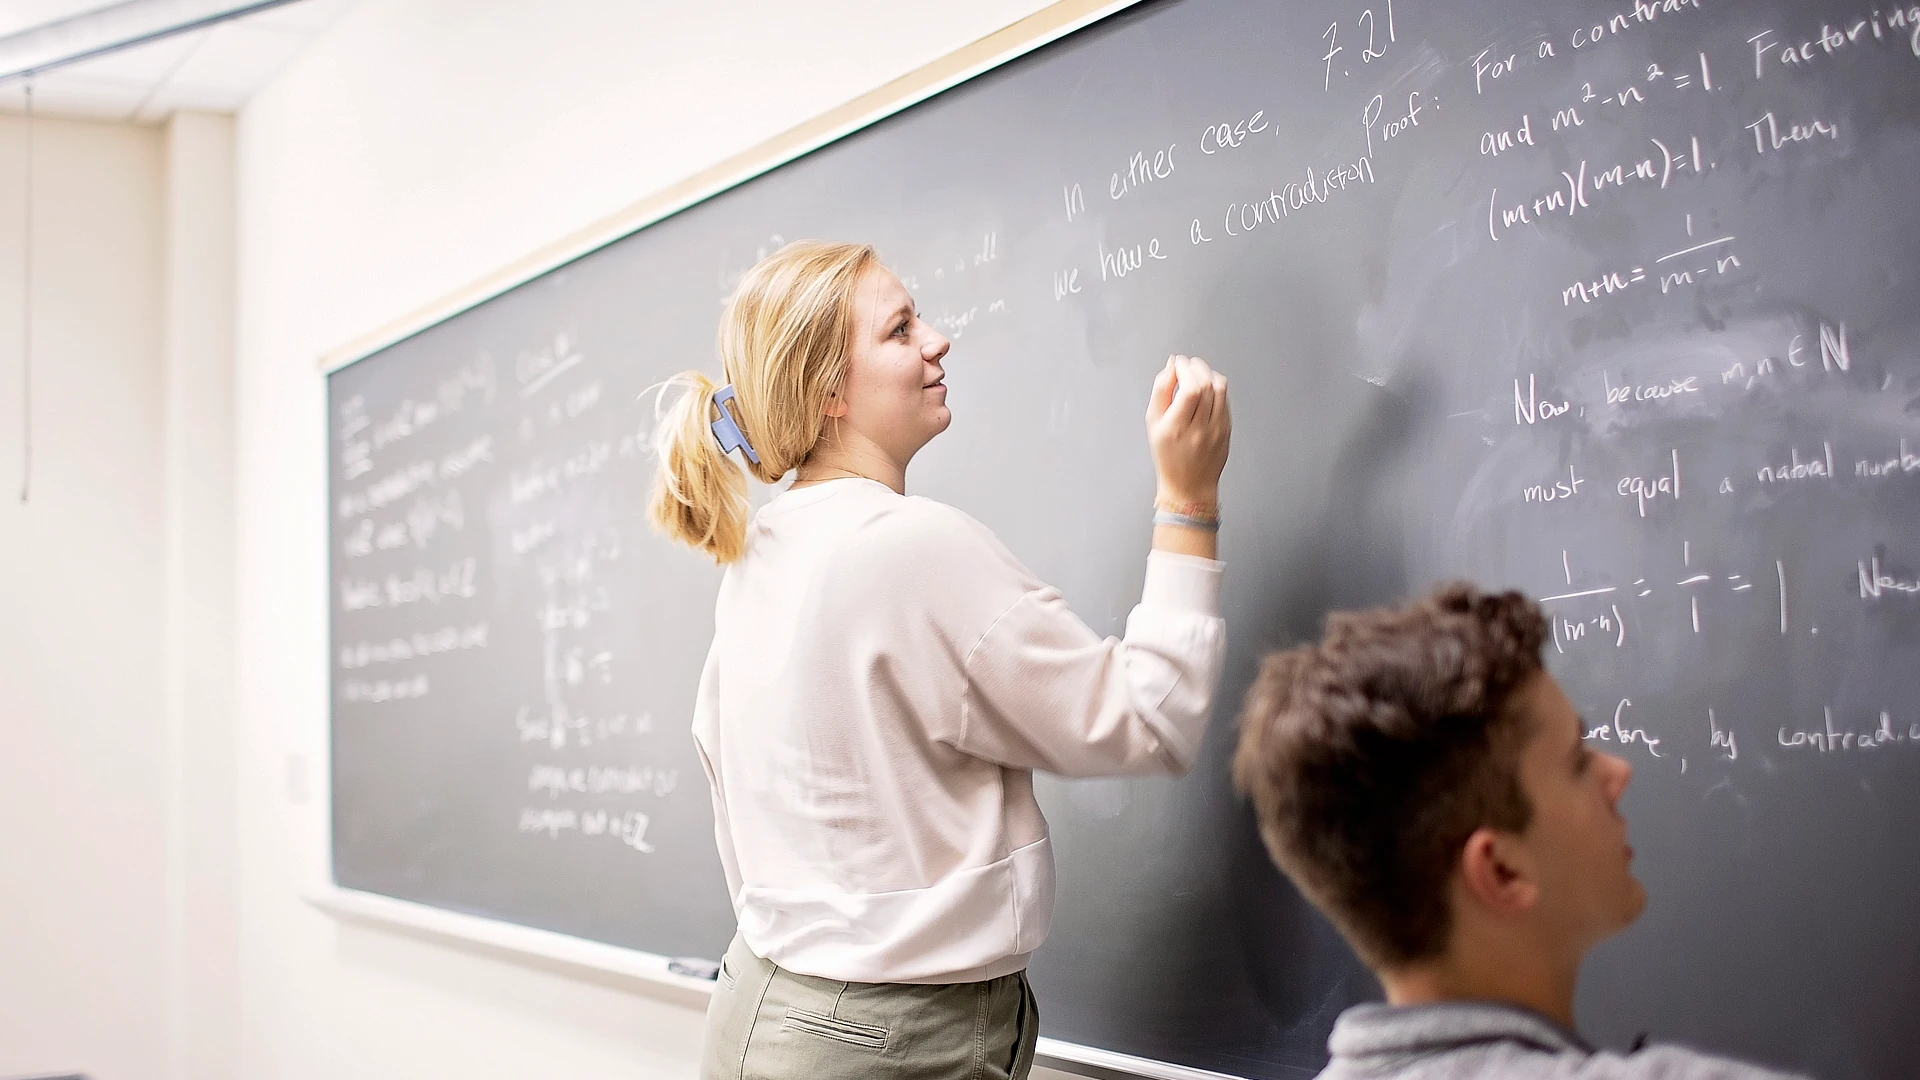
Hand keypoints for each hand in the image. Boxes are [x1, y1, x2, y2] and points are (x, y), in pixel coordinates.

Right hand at [1145, 354, 1230, 505]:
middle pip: (1206, 385)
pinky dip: (1216, 386)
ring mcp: (1217, 429)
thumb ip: (1161, 391)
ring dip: (1208, 373)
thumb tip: (1171, 367)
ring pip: (1219, 388)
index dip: (1185, 369)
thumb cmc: (1168, 457)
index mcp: (1177, 427)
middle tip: (1186, 365)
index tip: (1178, 364)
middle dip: (1196, 367)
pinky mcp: (1227, 429)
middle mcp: (1199, 428)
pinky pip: (1225, 399)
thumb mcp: (1154, 424)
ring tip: (1196, 372)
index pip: (1190, 388)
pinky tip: (1206, 387)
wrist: (1189, 485)